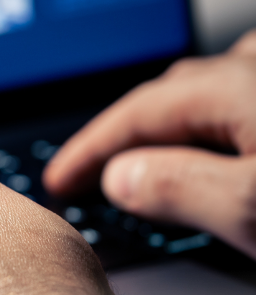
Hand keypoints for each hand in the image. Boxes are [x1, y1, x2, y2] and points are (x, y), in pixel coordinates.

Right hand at [43, 29, 255, 258]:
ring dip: (171, 126)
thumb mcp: (251, 207)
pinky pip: (245, 101)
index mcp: (234, 87)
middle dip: (123, 137)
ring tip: (146, 159)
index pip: (137, 114)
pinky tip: (223, 142)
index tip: (58, 182)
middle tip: (87, 177)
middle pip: (172, 99)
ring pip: (212, 94)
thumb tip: (121, 178)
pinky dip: (216, 122)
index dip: (88, 151)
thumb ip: (179, 188)